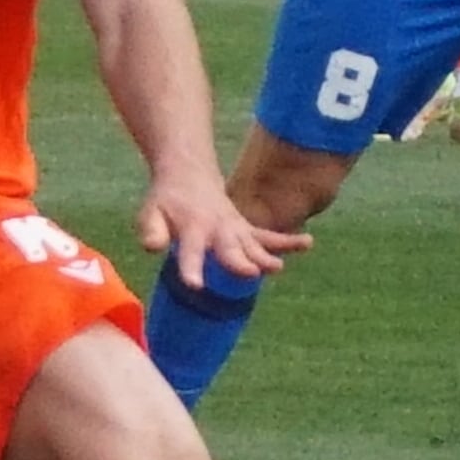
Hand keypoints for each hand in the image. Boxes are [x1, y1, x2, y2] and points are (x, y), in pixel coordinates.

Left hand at [137, 175, 303, 293]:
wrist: (188, 174)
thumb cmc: (166, 201)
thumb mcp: (151, 213)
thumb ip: (151, 230)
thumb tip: (152, 247)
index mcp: (192, 228)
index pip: (191, 251)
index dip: (192, 268)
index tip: (195, 285)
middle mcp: (218, 229)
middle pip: (230, 249)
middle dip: (239, 262)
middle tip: (251, 272)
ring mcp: (236, 229)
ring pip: (256, 243)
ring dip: (269, 254)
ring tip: (279, 266)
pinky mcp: (248, 230)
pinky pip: (270, 236)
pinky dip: (288, 241)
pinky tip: (308, 243)